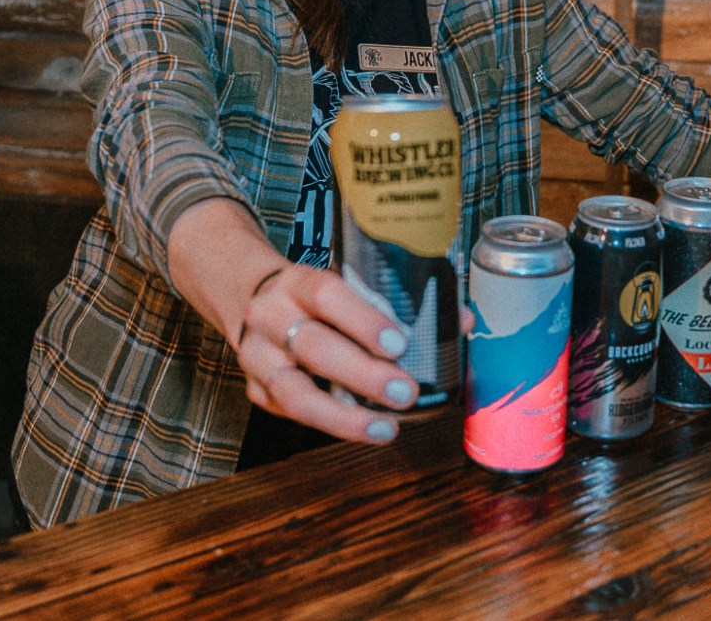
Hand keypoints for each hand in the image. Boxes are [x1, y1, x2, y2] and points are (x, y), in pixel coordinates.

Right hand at [164, 197, 416, 444]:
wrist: (248, 295)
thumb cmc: (313, 293)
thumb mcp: (344, 280)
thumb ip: (397, 299)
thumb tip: (462, 321)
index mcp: (297, 282)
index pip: (327, 295)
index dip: (363, 320)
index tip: (399, 342)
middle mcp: (271, 317)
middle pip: (314, 348)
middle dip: (364, 375)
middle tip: (406, 391)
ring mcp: (257, 357)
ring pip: (293, 392)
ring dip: (343, 417)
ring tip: (386, 426)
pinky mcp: (255, 389)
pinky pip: (289, 413)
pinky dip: (329, 424)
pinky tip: (362, 428)